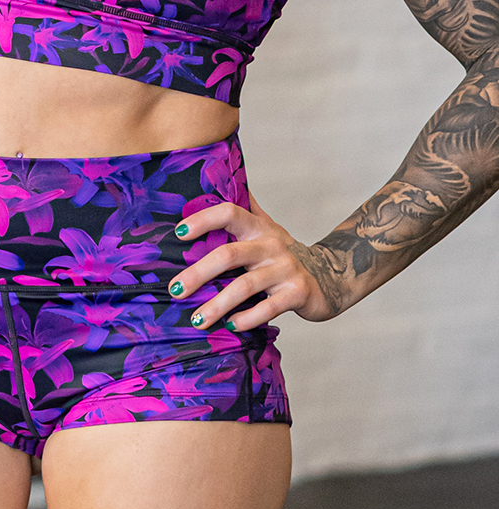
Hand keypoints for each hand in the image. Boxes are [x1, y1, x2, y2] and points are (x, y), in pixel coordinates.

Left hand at [167, 192, 339, 329]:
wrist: (332, 276)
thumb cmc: (284, 253)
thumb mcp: (267, 227)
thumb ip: (245, 208)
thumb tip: (221, 180)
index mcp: (259, 227)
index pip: (229, 212)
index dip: (203, 219)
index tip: (178, 233)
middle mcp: (271, 245)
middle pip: (229, 254)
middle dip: (198, 273)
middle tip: (175, 289)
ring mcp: (285, 269)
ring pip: (244, 286)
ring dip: (217, 305)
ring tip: (197, 319)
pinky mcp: (297, 294)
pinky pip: (268, 308)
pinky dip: (246, 318)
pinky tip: (230, 327)